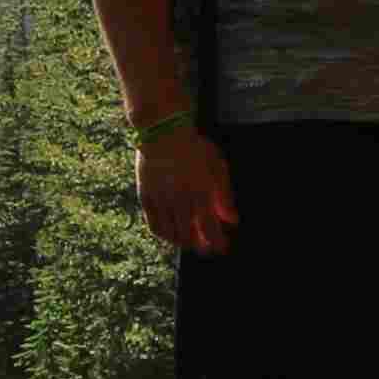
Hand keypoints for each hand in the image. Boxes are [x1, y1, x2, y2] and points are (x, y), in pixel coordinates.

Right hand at [135, 127, 236, 252]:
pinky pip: (153, 225)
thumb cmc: (194, 146)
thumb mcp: (216, 165)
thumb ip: (224, 195)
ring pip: (171, 234)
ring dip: (182, 243)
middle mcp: (180, 200)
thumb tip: (232, 220)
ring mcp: (161, 200)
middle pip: (190, 236)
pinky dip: (163, 235)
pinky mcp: (146, 197)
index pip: (210, 229)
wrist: (163, 131)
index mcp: (201, 193)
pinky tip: (171, 235)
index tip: (222, 248)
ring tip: (191, 242)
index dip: (217, 243)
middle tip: (207, 248)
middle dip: (201, 246)